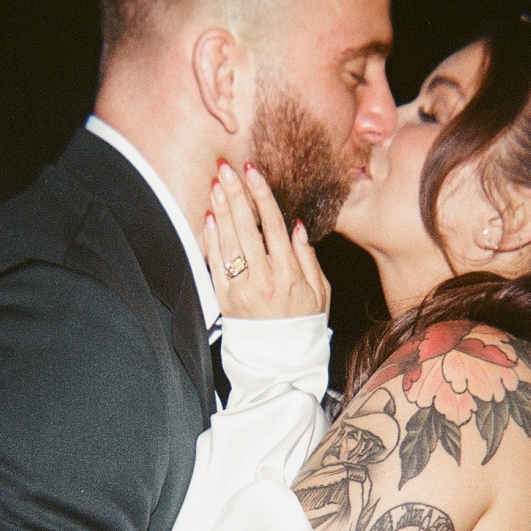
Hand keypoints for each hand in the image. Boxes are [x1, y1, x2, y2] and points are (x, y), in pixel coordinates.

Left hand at [206, 159, 330, 319]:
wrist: (280, 362)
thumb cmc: (303, 324)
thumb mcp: (320, 292)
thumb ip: (308, 258)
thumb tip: (296, 227)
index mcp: (289, 274)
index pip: (273, 225)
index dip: (261, 195)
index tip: (253, 172)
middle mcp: (263, 279)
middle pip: (246, 227)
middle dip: (236, 194)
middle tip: (227, 169)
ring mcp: (241, 289)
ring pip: (228, 242)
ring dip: (221, 210)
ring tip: (216, 185)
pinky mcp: (224, 299)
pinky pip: (215, 264)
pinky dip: (211, 238)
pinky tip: (210, 217)